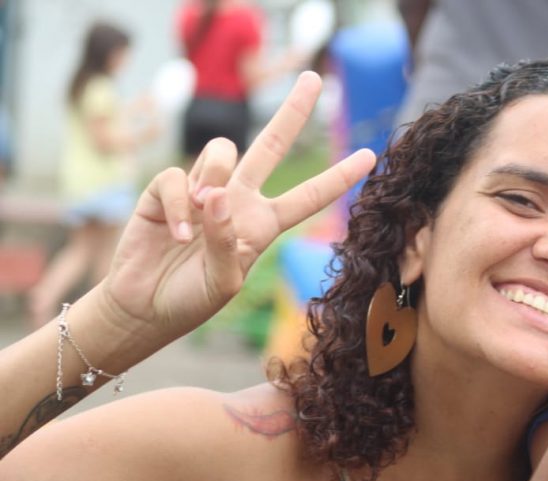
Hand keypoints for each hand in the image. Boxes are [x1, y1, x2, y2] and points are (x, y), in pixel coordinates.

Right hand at [101, 71, 375, 343]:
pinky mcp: (166, 190)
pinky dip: (180, 204)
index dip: (339, 177)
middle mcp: (238, 200)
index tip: (372, 156)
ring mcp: (203, 190)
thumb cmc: (191, 299)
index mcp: (264, 224)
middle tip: (314, 78)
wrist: (146, 307)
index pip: (309, 197)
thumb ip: (227, 243)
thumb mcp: (223, 282)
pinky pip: (178, 177)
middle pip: (270, 145)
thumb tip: (219, 197)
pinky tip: (177, 235)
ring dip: (214, 178)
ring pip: (222, 152)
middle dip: (293, 112)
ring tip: (203, 218)